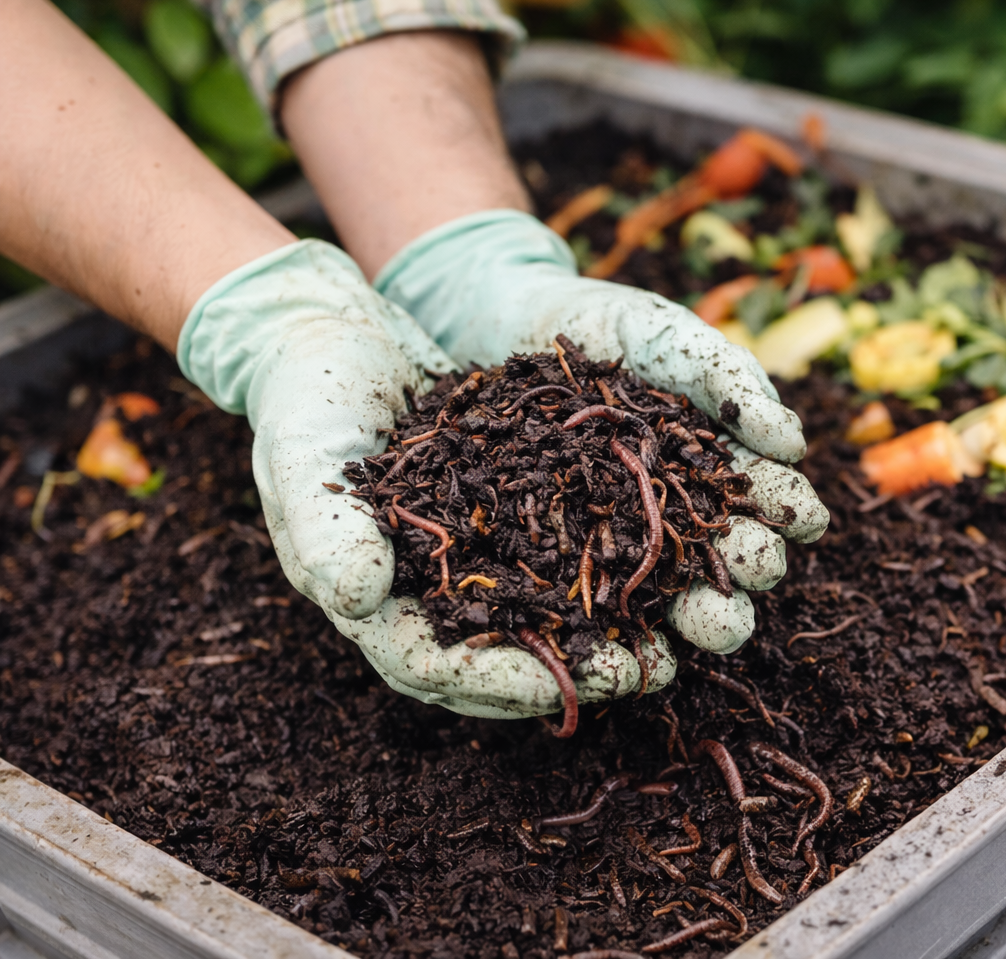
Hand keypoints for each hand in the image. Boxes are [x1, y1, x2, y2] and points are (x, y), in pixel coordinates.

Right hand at [179, 241, 681, 718]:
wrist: (335, 336)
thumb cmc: (304, 400)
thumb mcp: (304, 456)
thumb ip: (326, 529)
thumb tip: (355, 599)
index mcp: (376, 604)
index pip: (439, 669)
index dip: (501, 685)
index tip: (563, 690)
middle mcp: (436, 592)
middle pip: (510, 653)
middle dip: (579, 668)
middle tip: (648, 673)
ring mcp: (483, 552)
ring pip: (555, 606)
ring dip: (617, 623)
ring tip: (681, 631)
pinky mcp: (519, 507)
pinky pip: (576, 541)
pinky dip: (623, 552)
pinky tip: (675, 549)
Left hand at [375, 209, 830, 658]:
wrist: (502, 318)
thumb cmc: (603, 325)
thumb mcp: (669, 338)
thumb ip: (728, 380)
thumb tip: (793, 442)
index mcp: (715, 468)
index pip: (763, 500)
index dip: (787, 515)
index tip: (801, 522)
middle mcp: (674, 515)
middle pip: (721, 559)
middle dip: (743, 578)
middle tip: (755, 581)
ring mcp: (615, 540)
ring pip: (662, 590)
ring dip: (692, 617)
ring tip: (707, 631)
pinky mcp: (554, 557)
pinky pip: (584, 598)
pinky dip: (608, 626)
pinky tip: (626, 647)